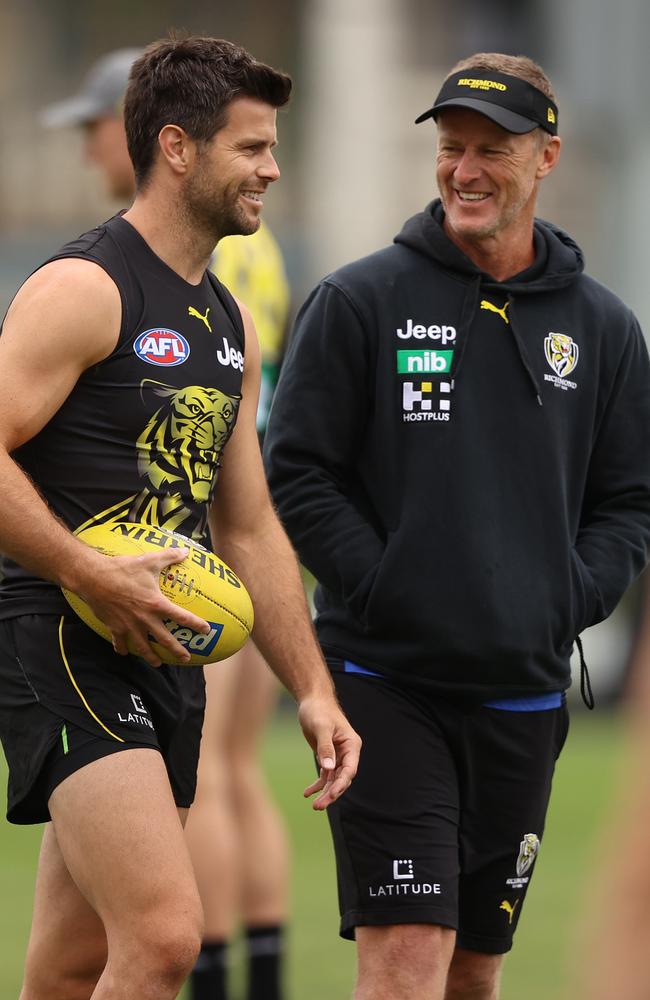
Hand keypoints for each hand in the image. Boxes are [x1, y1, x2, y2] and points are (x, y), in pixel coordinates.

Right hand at [75, 546, 210, 666]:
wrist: (94, 578)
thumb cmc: (123, 569)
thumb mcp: (149, 560)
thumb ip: (169, 556)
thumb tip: (186, 551)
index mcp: (156, 604)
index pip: (182, 617)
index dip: (196, 624)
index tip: (206, 630)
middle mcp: (145, 619)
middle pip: (165, 640)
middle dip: (177, 651)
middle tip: (186, 658)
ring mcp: (129, 626)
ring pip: (143, 647)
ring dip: (151, 657)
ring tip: (158, 664)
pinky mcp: (114, 628)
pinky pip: (120, 642)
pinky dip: (123, 648)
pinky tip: (125, 652)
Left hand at [298, 693, 360, 809]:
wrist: (312, 701)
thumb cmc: (318, 710)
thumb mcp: (321, 727)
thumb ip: (325, 748)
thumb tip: (328, 768)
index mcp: (351, 744)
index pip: (350, 769)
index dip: (341, 784)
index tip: (331, 795)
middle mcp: (347, 752)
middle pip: (342, 778)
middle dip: (332, 793)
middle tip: (318, 806)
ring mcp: (337, 755)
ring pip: (333, 779)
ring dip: (325, 792)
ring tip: (314, 805)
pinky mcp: (327, 756)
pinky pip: (325, 775)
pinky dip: (317, 784)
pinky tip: (307, 793)